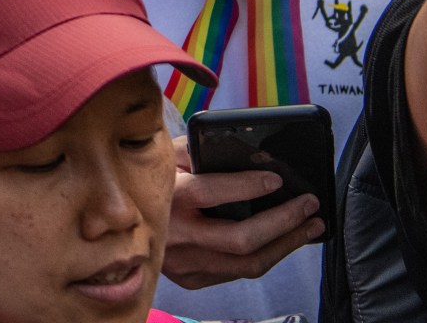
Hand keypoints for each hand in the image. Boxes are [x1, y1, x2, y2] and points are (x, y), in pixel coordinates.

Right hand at [162, 137, 323, 287]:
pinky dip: (265, 256)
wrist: (117, 224)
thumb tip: (253, 153)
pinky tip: (282, 241)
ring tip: (309, 226)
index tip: (276, 179)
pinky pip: (237, 272)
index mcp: (169, 196)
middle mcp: (177, 234)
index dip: (249, 185)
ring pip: (246, 264)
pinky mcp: (191, 278)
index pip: (213, 192)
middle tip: (308, 205)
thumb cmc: (151, 181)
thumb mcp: (168, 156)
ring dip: (285, 245)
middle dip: (284, 222)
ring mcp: (184, 262)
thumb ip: (201, 149)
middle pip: (241, 239)